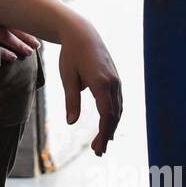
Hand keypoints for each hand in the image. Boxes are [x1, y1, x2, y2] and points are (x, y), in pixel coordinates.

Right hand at [0, 0, 39, 61]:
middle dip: (24, 33)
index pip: (3, 10)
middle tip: (37, 43)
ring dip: (18, 45)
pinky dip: (3, 53)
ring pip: (2, 35)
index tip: (31, 25)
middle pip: (7, 22)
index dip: (19, 19)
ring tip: (29, 53)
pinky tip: (12, 58)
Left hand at [59, 18, 122, 155]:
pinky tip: (107, 125)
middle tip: (98, 152)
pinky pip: (117, 102)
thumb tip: (71, 122)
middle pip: (114, 115)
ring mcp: (116, 81)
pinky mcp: (115, 79)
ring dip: (111, 127)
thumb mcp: (68, 77)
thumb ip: (71, 100)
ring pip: (118, 109)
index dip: (103, 133)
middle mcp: (113, 83)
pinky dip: (113, 116)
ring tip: (103, 143)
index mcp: (101, 83)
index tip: (97, 148)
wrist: (82, 33)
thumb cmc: (71, 55)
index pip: (106, 114)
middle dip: (107, 134)